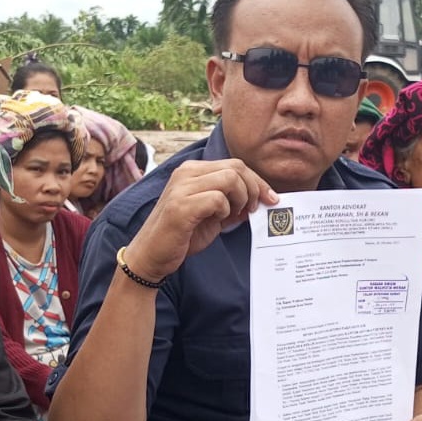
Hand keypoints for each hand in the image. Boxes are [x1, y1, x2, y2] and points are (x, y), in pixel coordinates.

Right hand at [123, 160, 276, 281]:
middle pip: (236, 167)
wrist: (151, 255)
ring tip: (234, 215)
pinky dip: (225, 210)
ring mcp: (182, 188)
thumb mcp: (212, 215)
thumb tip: (258, 199)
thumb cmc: (181, 236)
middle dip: (254, 188)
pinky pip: (217, 198)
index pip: (234, 165)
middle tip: (253, 209)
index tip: (270, 198)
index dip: (257, 181)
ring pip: (229, 178)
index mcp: (192, 171)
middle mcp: (185, 173)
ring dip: (240, 198)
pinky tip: (218, 220)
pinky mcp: (181, 206)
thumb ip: (231, 204)